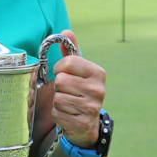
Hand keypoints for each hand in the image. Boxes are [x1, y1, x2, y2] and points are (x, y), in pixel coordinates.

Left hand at [50, 30, 106, 147]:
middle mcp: (99, 90)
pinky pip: (57, 114)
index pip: (68, 62)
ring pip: (58, 98)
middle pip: (60, 81)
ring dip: (58, 101)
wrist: (87, 122)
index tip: (64, 74)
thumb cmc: (79, 90)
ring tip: (68, 103)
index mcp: (98, 73)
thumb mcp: (78, 70)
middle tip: (68, 91)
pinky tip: (68, 114)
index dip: (60, 68)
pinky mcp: (82, 124)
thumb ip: (71, 51)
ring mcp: (92, 108)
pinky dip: (58, 115)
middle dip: (59, 87)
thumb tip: (65, 32)